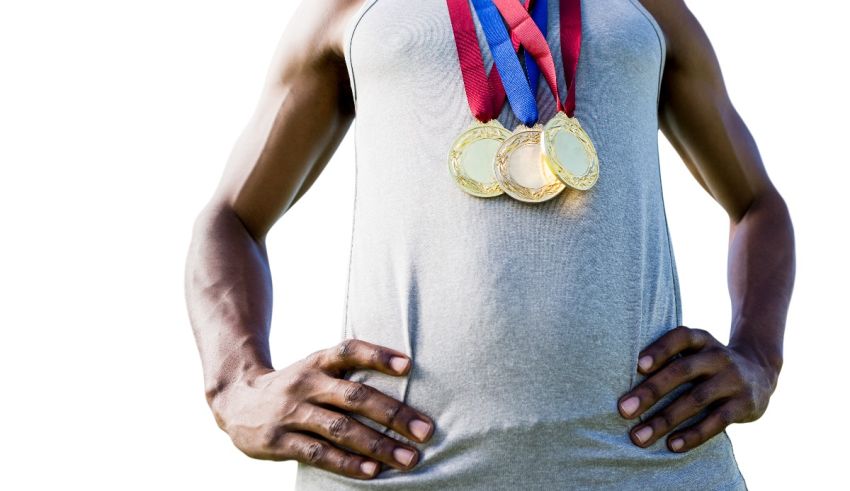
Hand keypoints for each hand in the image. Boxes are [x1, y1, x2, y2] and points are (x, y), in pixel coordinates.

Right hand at [209, 339, 434, 478]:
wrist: (235, 401)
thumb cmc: (295, 387)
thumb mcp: (315, 370)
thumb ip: (349, 375)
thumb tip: (405, 381)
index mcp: (317, 362)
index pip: (349, 351)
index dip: (378, 356)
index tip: (408, 366)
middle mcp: (306, 383)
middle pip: (354, 396)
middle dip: (394, 414)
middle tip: (425, 430)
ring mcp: (291, 412)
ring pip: (340, 428)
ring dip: (378, 444)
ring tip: (408, 458)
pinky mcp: (279, 441)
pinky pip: (318, 453)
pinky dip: (347, 463)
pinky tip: (372, 472)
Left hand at [617, 325, 777, 452]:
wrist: (759, 375)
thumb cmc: (706, 365)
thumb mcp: (694, 353)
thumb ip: (668, 361)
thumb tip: (625, 386)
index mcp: (701, 339)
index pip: (680, 337)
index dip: (660, 350)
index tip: (638, 366)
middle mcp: (718, 356)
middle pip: (682, 371)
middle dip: (651, 392)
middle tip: (623, 410)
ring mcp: (733, 379)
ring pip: (695, 399)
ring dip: (665, 420)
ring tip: (639, 436)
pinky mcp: (744, 404)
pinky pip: (716, 421)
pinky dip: (693, 434)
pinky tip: (672, 445)